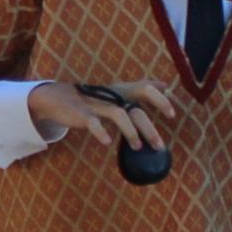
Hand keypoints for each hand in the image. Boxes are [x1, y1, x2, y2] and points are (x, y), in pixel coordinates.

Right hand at [29, 77, 171, 158]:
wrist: (58, 97)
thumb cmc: (94, 98)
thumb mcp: (118, 92)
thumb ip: (140, 88)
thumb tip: (164, 84)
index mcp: (121, 91)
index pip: (145, 89)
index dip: (160, 101)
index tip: (172, 115)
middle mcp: (112, 97)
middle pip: (136, 109)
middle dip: (149, 128)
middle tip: (159, 146)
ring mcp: (97, 105)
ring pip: (119, 115)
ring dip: (131, 132)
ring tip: (137, 147)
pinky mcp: (82, 115)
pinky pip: (94, 123)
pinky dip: (101, 132)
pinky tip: (107, 142)